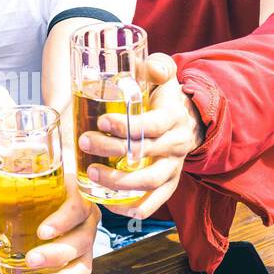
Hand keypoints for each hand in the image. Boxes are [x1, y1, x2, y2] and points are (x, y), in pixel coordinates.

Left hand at [1, 179, 98, 273]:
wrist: (21, 214)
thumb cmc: (24, 198)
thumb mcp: (10, 195)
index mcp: (74, 194)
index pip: (78, 206)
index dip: (63, 220)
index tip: (42, 233)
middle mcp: (85, 219)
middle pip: (82, 239)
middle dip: (56, 254)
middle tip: (31, 260)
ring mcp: (84, 244)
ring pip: (81, 266)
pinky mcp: (78, 263)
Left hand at [78, 54, 206, 219]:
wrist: (190, 119)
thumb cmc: (166, 96)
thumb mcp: (165, 75)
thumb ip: (157, 66)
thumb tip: (147, 65)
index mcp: (173, 117)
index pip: (151, 125)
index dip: (127, 125)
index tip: (101, 120)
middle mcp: (176, 144)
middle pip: (145, 152)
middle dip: (112, 150)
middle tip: (84, 142)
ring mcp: (174, 166)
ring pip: (151, 180)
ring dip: (121, 182)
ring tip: (92, 174)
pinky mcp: (170, 182)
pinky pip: (157, 200)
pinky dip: (138, 208)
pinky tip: (112, 207)